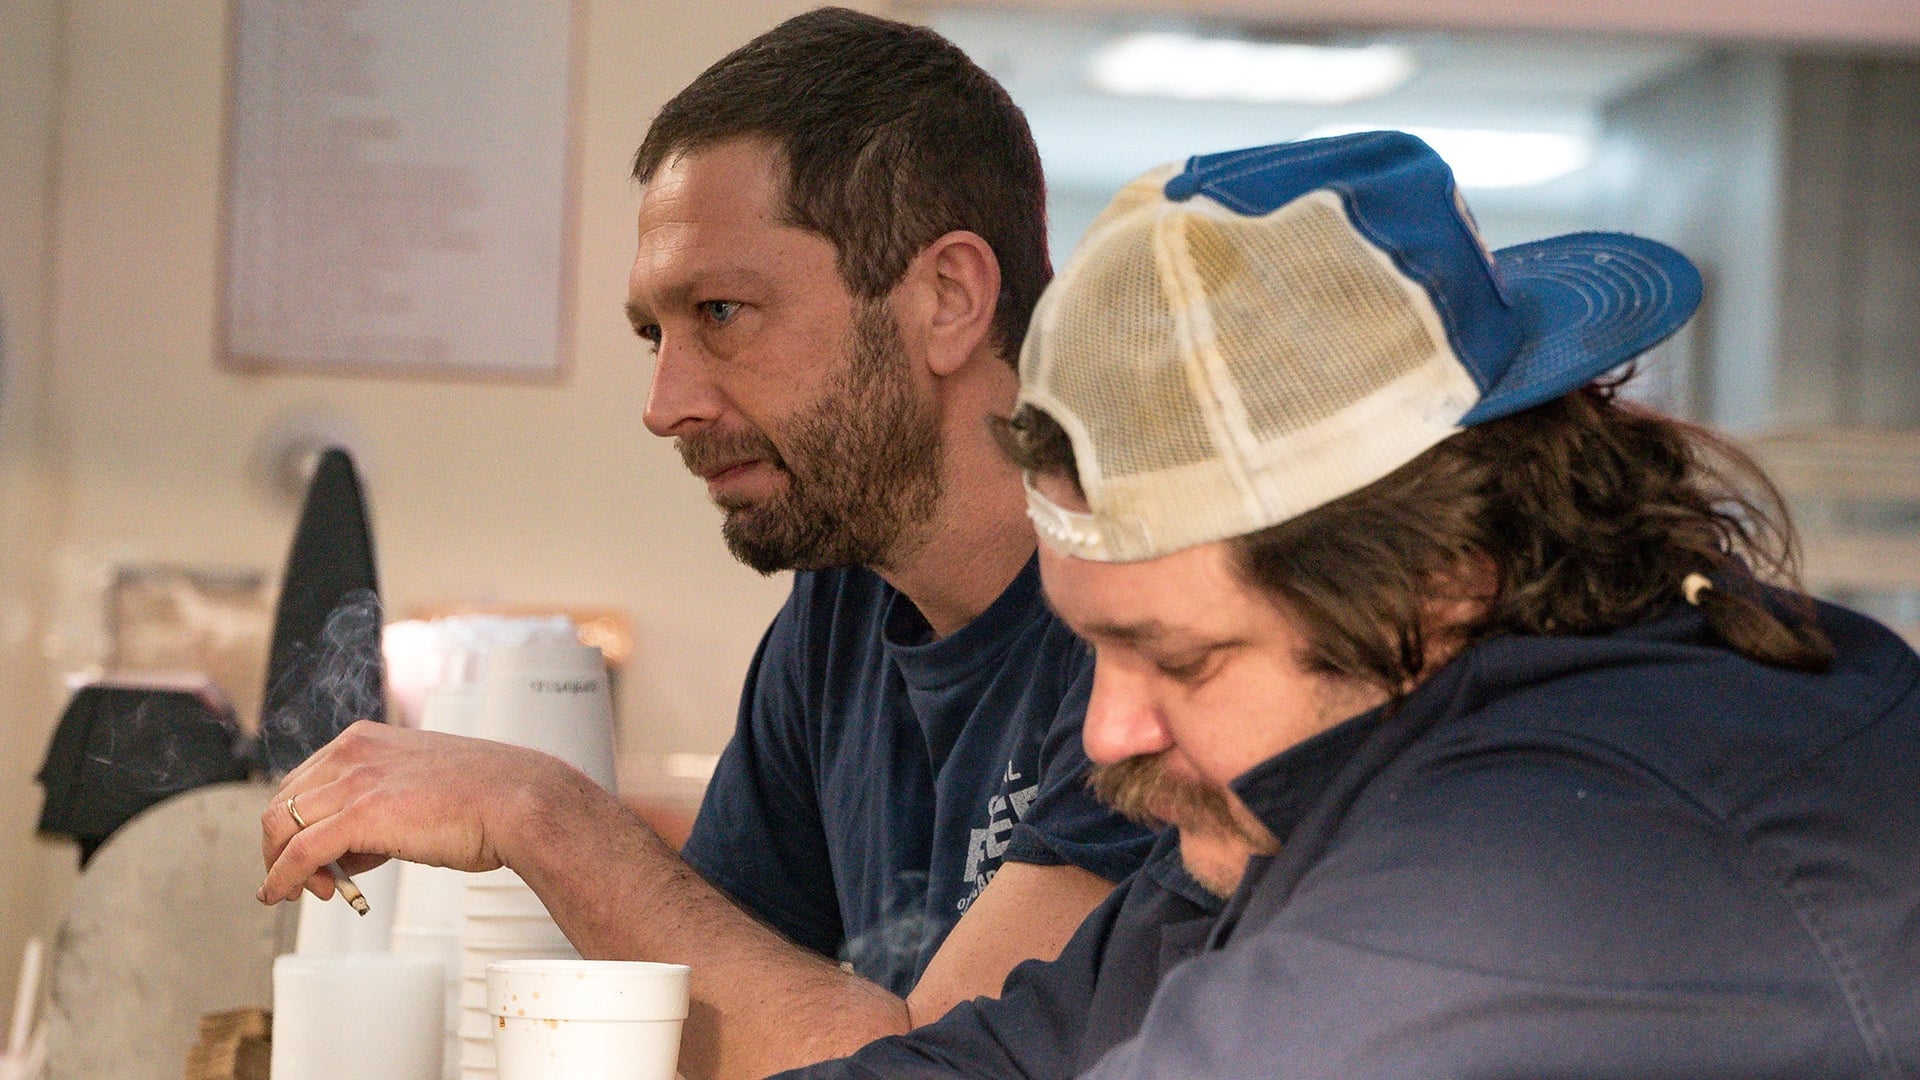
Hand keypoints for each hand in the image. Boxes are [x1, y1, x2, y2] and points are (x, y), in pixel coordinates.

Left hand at [257, 719, 588, 904]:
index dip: (299, 823)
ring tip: (303, 892)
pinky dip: (280, 878)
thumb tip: (354, 849)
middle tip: (308, 879)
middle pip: (283, 801)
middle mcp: (353, 752)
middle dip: (283, 845)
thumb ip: (381, 808)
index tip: (314, 854)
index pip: (305, 780)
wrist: (522, 803)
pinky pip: (298, 853)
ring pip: (281, 825)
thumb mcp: (421, 789)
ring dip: (280, 865)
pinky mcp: (361, 816)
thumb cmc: (488, 800)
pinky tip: (279, 895)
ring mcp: (355, 781)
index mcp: (367, 739)